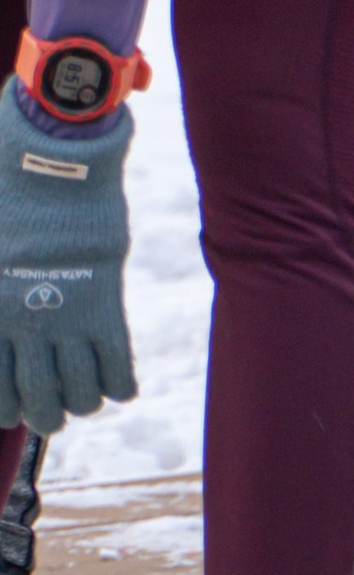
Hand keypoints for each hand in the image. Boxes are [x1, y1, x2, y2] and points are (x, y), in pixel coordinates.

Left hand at [0, 80, 136, 431]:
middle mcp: (25, 323)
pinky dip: (120, 383)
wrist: (48, 159)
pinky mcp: (104, 299)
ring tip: (85, 402)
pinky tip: (121, 388)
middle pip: (36, 398)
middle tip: (53, 415)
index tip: (13, 410)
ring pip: (78, 389)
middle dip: (46, 415)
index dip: (6, 408)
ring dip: (82, 404)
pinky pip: (117, 359)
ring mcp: (67, 314)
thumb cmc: (3, 191)